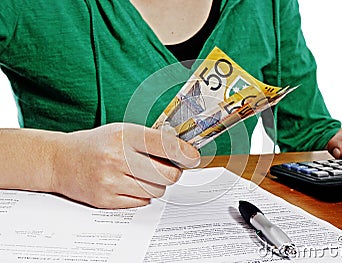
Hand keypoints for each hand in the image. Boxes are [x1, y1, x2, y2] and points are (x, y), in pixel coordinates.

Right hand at [49, 123, 199, 208]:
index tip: (193, 158)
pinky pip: (141, 201)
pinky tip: (130, 184)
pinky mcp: (106, 199)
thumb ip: (150, 140)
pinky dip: (142, 194)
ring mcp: (111, 181)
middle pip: (167, 174)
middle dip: (174, 173)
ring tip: (143, 175)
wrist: (61, 161)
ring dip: (157, 184)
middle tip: (169, 168)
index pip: (166, 146)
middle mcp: (117, 158)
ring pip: (157, 190)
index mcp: (124, 136)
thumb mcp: (122, 131)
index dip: (186, 154)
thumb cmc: (96, 144)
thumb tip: (183, 153)